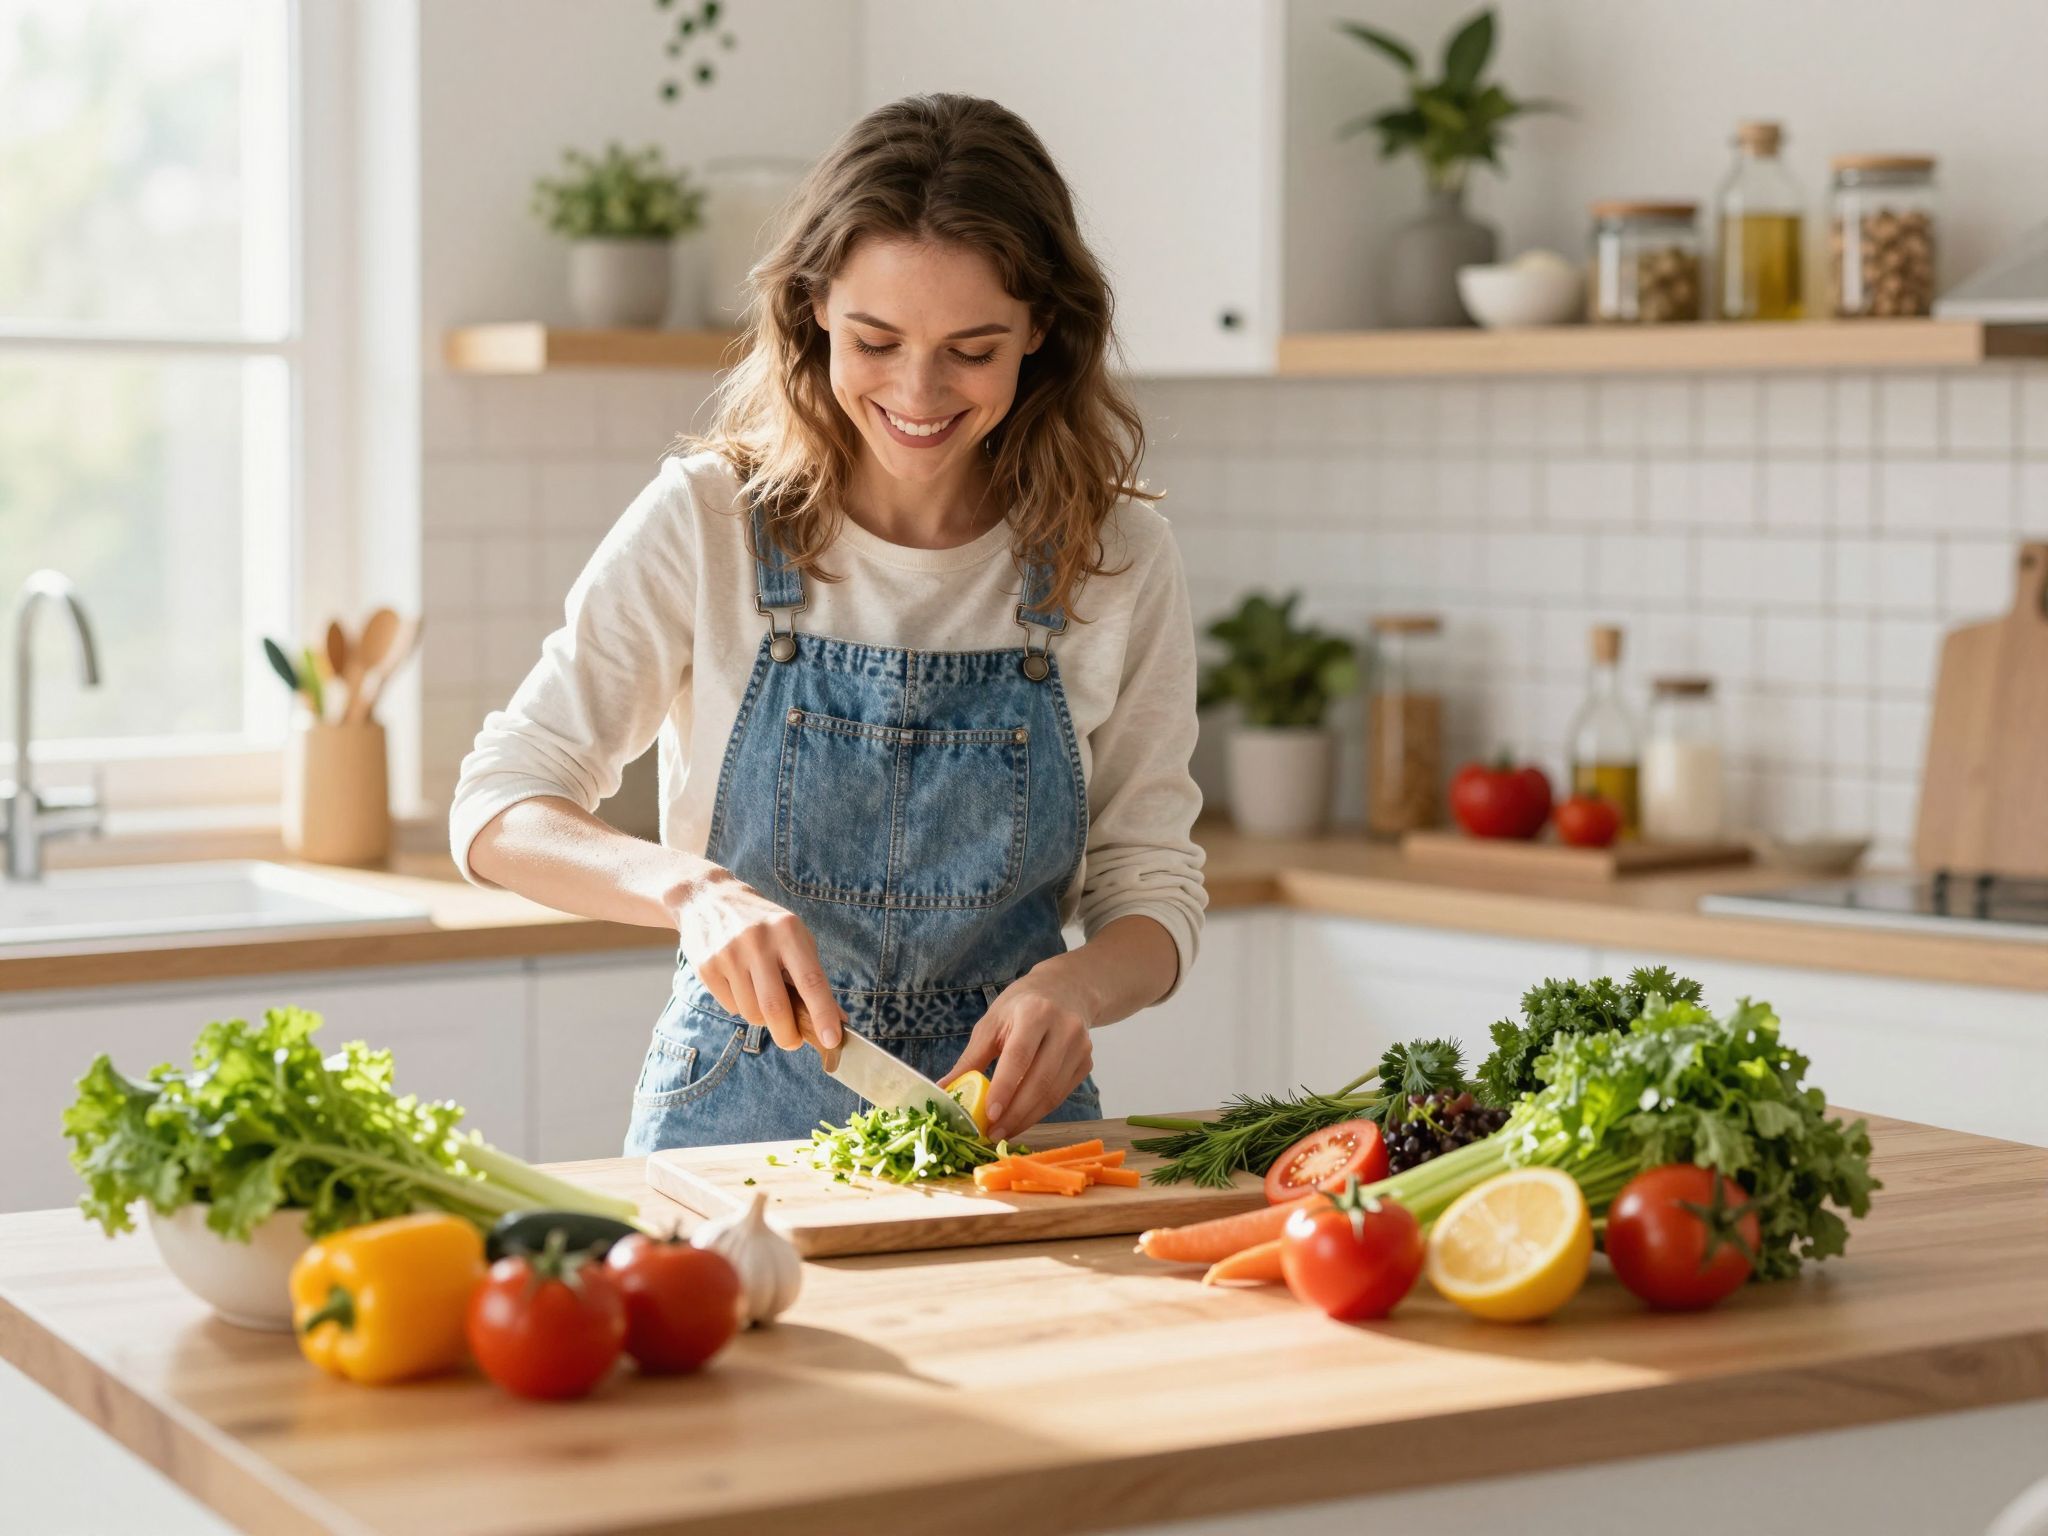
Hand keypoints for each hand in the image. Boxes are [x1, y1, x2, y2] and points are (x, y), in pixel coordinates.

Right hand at [671, 866, 841, 1052]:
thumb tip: (837, 1021)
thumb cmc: (764, 925)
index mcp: (788, 931)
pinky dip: (741, 1007)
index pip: (810, 980)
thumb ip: (814, 978)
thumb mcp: (795, 938)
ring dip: (763, 1018)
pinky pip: (731, 1007)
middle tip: (793, 1041)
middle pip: (775, 1007)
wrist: (709, 899)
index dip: (823, 1013)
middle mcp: (757, 941)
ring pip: (752, 1012)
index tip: (831, 1040)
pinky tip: (740, 985)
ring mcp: (729, 954)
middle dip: (788, 1035)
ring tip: (763, 998)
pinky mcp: (707, 967)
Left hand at [940, 964, 1096, 1142]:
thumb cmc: (1020, 1006)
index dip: (1005, 1088)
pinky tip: (1021, 1119)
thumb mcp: (992, 1023)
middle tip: (993, 1133)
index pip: (1020, 1056)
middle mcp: (1064, 1028)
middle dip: (1015, 1113)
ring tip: (1003, 1131)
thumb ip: (971, 1058)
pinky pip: (1061, 1095)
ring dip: (1026, 1118)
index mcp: (1035, 1012)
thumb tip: (945, 1090)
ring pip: (1053, 1094)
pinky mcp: (1086, 1063)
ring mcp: (1080, 1047)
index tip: (989, 1115)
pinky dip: (1039, 1111)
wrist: (1065, 991)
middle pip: (1040, 1080)